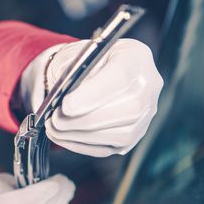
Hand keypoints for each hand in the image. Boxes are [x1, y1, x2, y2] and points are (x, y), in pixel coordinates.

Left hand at [21, 39, 162, 156]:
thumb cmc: (81, 62)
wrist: (88, 73)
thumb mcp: (73, 57)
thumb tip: (64, 106)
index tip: (65, 106)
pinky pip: (112, 147)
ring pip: (121, 134)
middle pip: (127, 109)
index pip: (121, 77)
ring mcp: (146, 113)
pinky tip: (64, 137)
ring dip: (82, 135)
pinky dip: (83, 145)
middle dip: (85, 120)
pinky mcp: (135, 135)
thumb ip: (70, 76)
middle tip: (55, 121)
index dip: (93, 95)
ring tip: (55, 129)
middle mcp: (149, 85)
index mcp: (135, 56)